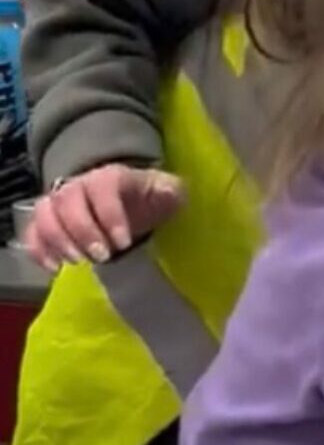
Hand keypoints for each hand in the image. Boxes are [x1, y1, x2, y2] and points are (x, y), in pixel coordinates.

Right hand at [24, 165, 184, 270]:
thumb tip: (169, 193)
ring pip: (44, 214)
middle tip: (102, 256)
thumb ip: (171, 192)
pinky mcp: (48, 222)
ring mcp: (59, 202)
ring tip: (78, 262)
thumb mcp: (167, 193)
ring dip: (57, 240)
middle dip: (83, 231)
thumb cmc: (148, 199)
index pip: (102, 187)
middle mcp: (79, 185)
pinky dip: (38, 250)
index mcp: (110, 177)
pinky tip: (54, 268)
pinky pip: (31, 232)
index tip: (124, 242)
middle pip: (67, 201)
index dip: (110, 214)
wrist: (128, 200)